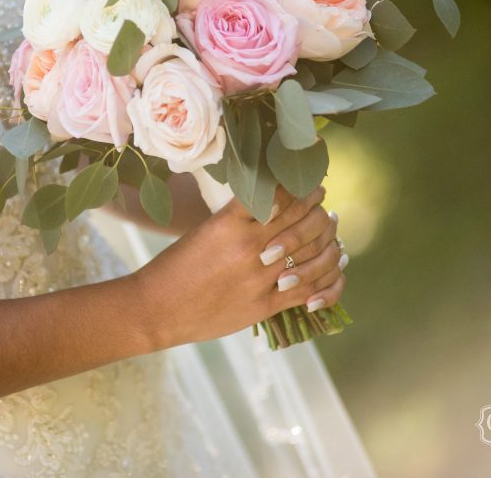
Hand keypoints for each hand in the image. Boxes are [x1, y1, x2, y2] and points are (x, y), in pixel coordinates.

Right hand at [130, 184, 345, 348]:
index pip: (280, 198)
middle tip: (322, 200)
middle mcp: (248, 248)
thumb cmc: (177, 266)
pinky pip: (309, 291)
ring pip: (311, 254)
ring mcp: (258, 279)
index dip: (301, 188)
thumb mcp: (206, 231)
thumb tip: (272, 204)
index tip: (310, 182)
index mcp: (231, 223)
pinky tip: (333, 264)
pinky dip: (327, 277)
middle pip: (301, 222)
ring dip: (328, 239)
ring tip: (330, 227)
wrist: (156, 308)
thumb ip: (239, 219)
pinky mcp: (263, 306)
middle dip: (318, 209)